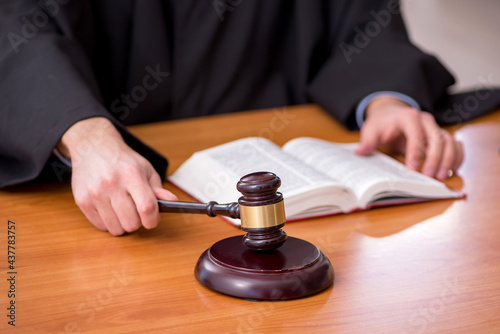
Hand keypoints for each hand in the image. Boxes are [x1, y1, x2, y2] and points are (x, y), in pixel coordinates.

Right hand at [57, 117, 176, 234]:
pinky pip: (101, 226)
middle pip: (131, 223)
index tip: (153, 220)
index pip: (146, 207)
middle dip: (138, 222)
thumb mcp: (145, 169)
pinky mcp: (82, 201)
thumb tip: (172, 202)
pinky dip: (108, 222)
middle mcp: (111, 184)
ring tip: (123, 210)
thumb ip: (158, 188)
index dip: (153, 219)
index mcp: (131, 174)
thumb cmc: (123, 161)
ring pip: (116, 229)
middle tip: (137, 212)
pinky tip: (110, 209)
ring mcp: (95, 194)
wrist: (93, 148)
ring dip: (123, 224)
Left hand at [355, 96, 462, 179]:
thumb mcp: (370, 129)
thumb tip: (360, 151)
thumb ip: (367, 141)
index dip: (416, 151)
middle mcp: (426, 120)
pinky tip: (451, 171)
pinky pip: (455, 145)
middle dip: (435, 159)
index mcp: (408, 117)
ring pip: (450, 142)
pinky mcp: (441, 136)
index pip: (416, 134)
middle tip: (429, 177)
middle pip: (437, 138)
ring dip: (448, 160)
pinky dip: (456, 157)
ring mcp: (435, 127)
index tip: (412, 168)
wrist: (391, 114)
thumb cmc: (381, 123)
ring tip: (441, 177)